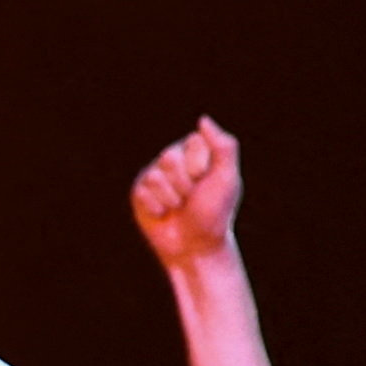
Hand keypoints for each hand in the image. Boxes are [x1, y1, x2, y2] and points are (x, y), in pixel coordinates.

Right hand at [127, 119, 247, 275]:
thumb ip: (223, 146)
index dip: (200, 167)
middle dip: (184, 184)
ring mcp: (154, 175)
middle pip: (169, 157)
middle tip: (191, 198)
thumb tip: (203, 119)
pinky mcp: (139, 193)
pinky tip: (164, 215)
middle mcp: (173, 158)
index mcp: (195, 150)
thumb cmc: (215, 213)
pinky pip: (142, 193)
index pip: (191, 144)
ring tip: (178, 208)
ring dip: (171, 199)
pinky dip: (157, 209)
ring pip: (155, 177)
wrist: (196, 246)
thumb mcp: (227, 178)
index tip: (207, 182)